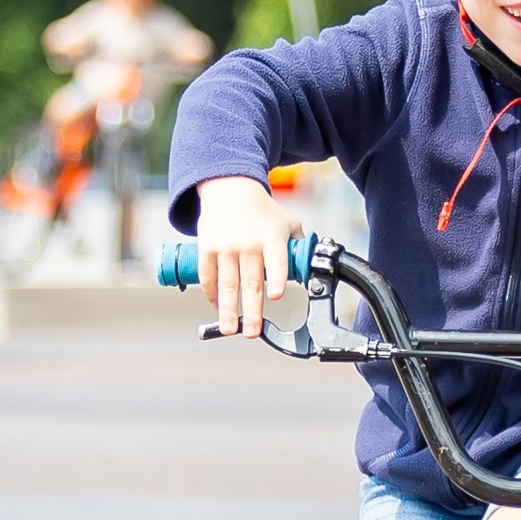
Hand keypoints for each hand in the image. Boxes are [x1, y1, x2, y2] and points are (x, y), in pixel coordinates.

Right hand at [194, 176, 302, 338]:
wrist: (230, 187)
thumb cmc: (263, 210)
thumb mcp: (287, 221)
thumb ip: (300, 245)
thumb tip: (314, 268)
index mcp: (272, 237)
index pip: (276, 261)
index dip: (277, 278)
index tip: (275, 295)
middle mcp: (249, 242)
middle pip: (251, 282)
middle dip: (251, 310)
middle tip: (251, 332)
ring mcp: (226, 245)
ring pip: (227, 283)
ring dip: (228, 309)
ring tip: (230, 328)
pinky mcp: (207, 246)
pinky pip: (208, 275)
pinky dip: (212, 293)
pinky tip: (217, 306)